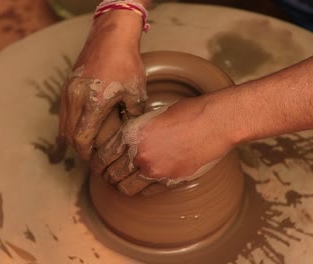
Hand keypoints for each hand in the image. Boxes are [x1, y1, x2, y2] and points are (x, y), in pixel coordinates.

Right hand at [59, 11, 146, 159]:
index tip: (94, 160)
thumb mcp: (136, 92)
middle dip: (78, 149)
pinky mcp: (67, 85)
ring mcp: (68, 90)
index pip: (81, 139)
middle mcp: (75, 98)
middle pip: (68, 134)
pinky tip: (80, 127)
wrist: (111, 36)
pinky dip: (69, 124)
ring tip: (85, 145)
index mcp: (93, 102)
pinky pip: (63, 111)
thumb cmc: (126, 63)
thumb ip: (133, 116)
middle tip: (90, 157)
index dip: (86, 154)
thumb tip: (130, 135)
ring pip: (63, 123)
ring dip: (71, 137)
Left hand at [91, 94, 237, 195]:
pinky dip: (142, 191)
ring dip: (122, 186)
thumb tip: (124, 144)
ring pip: (126, 188)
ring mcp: (154, 170)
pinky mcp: (170, 181)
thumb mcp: (152, 116)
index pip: (103, 156)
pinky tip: (142, 185)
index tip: (99, 166)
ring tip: (123, 183)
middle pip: (112, 174)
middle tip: (108, 176)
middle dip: (108, 176)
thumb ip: (136, 132)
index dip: (98, 163)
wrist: (214, 123)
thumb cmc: (187, 113)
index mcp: (131, 134)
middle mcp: (139, 154)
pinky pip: (147, 193)